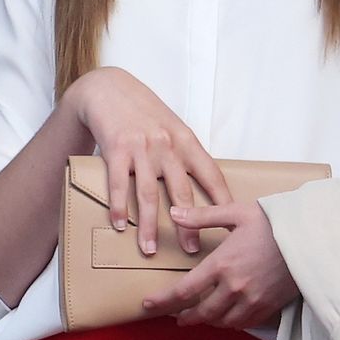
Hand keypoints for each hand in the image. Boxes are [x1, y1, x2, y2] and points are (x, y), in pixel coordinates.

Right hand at [63, 68, 230, 257]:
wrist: (109, 89)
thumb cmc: (143, 111)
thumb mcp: (172, 126)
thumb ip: (185, 153)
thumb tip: (202, 185)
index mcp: (186, 141)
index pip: (211, 175)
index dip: (222, 201)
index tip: (230, 226)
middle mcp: (167, 145)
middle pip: (181, 192)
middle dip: (188, 224)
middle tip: (191, 250)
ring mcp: (141, 148)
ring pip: (147, 194)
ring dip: (148, 225)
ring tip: (149, 249)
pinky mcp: (116, 149)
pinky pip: (118, 184)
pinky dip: (118, 206)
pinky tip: (118, 224)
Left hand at [142, 200, 298, 327]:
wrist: (311, 238)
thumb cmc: (273, 222)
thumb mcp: (235, 213)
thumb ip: (201, 217)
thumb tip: (174, 212)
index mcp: (222, 264)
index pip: (184, 291)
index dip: (163, 301)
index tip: (148, 306)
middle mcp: (235, 287)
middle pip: (201, 312)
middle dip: (184, 316)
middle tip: (175, 316)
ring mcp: (253, 299)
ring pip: (222, 321)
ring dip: (207, 320)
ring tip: (199, 316)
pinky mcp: (269, 305)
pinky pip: (244, 323)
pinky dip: (231, 322)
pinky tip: (226, 316)